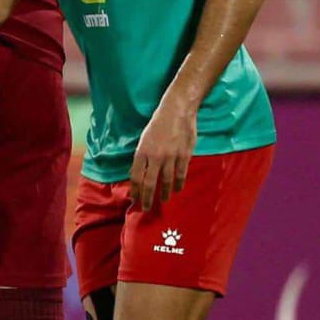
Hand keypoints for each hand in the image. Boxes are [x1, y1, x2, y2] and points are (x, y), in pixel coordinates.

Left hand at [131, 93, 196, 211]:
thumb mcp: (144, 140)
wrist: (177, 111)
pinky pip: (181, 174)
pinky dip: (178, 184)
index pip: (136, 177)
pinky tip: (177, 189)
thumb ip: (142, 158)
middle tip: (146, 209)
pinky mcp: (184, 155)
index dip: (135, 191)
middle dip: (147, 198)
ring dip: (164, 193)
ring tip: (163, 201)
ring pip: (166, 181)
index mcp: (142, 152)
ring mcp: (170, 157)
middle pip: (149, 183)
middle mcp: (155, 156)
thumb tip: (140, 175)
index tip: (135, 200)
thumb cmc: (158, 125)